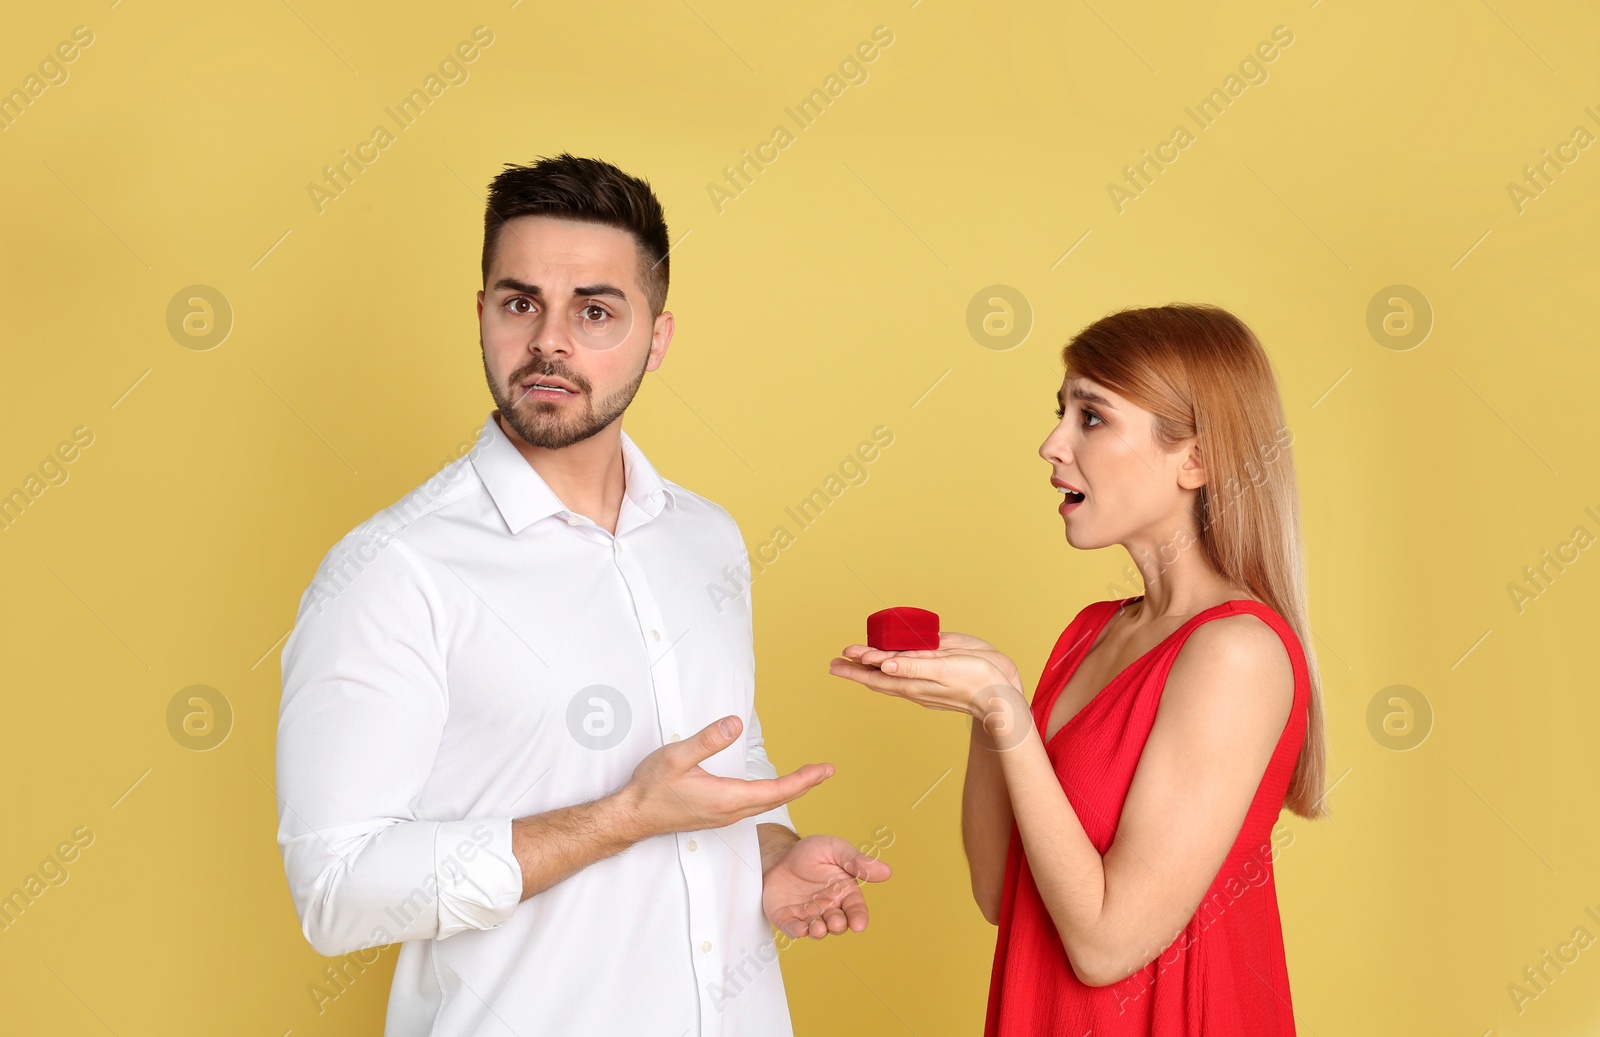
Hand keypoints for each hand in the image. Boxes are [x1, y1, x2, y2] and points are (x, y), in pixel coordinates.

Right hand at [622, 716, 833, 838]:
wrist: (633, 816)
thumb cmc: (651, 788)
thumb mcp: (676, 757)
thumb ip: (707, 740)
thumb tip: (735, 724)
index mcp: (727, 797)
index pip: (776, 789)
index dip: (803, 779)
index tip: (825, 770)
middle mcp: (730, 811)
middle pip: (777, 798)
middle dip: (805, 784)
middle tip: (827, 771)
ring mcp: (724, 816)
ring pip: (766, 803)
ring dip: (790, 790)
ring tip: (809, 777)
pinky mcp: (717, 815)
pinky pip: (754, 805)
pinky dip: (772, 795)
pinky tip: (774, 789)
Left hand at [762, 834, 891, 938]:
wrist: (779, 855)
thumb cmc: (811, 853)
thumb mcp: (835, 849)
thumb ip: (856, 861)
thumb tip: (886, 871)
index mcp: (844, 893)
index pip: (856, 910)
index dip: (859, 918)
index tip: (859, 924)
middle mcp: (829, 908)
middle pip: (838, 924)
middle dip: (837, 926)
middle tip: (834, 922)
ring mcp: (808, 915)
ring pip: (817, 930)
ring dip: (819, 931)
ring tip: (817, 928)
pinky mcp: (788, 918)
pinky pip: (793, 929)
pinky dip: (797, 931)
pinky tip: (800, 929)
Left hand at [828, 638, 1016, 716]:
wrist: (1002, 698)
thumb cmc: (976, 680)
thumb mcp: (943, 668)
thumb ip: (913, 666)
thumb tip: (883, 667)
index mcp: (913, 683)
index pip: (875, 676)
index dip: (856, 667)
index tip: (838, 658)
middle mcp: (914, 688)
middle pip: (877, 680)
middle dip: (856, 670)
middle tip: (836, 663)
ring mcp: (924, 688)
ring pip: (890, 680)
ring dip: (870, 670)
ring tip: (856, 662)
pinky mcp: (935, 684)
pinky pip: (904, 678)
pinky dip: (890, 671)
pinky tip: (890, 667)